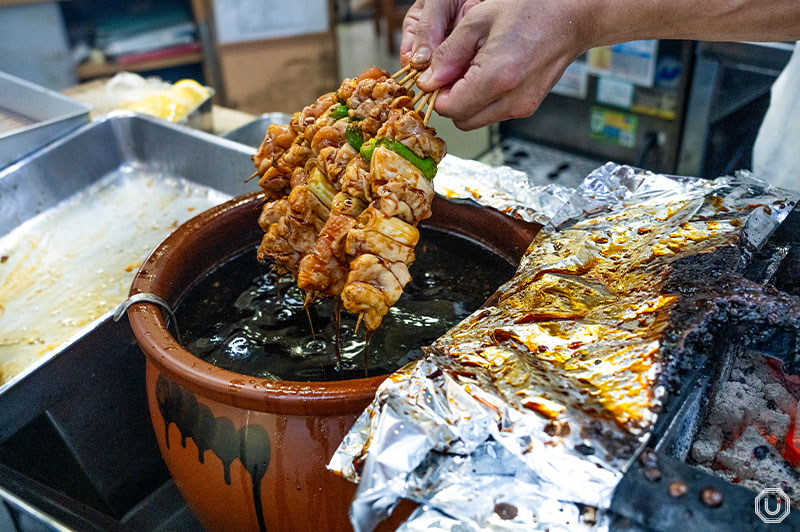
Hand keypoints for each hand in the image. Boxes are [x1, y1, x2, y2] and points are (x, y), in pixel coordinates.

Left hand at [403, 0, 591, 129]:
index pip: (449, 108)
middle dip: (450, 99)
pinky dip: (484, 99)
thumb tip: (428, 80)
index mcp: (498, 77)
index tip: (436, 75)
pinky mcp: (527, 107)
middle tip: (454, 70)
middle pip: (461, 120)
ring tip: (475, 68)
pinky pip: (493, 113)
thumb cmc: (530, 10)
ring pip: (476, 120)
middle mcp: (512, 99)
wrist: (570, 16)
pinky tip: (490, 73)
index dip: (436, 93)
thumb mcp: (477, 21)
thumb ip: (448, 53)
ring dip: (467, 101)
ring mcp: (522, 107)